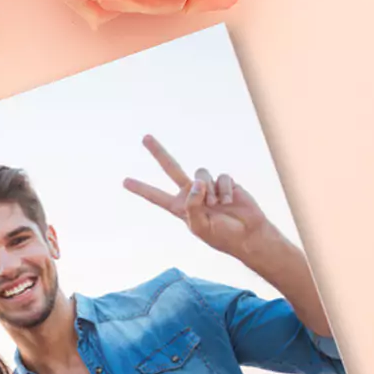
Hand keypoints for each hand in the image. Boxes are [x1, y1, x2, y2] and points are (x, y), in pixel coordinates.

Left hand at [124, 134, 273, 257]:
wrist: (247, 233)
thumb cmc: (222, 235)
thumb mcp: (200, 227)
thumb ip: (192, 205)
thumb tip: (196, 183)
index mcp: (181, 208)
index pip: (157, 197)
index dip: (142, 189)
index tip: (125, 182)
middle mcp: (192, 194)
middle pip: (171, 168)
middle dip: (158, 153)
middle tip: (144, 137)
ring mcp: (208, 187)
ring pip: (201, 174)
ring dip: (209, 191)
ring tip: (217, 206)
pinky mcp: (224, 182)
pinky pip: (221, 178)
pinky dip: (225, 190)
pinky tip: (230, 201)